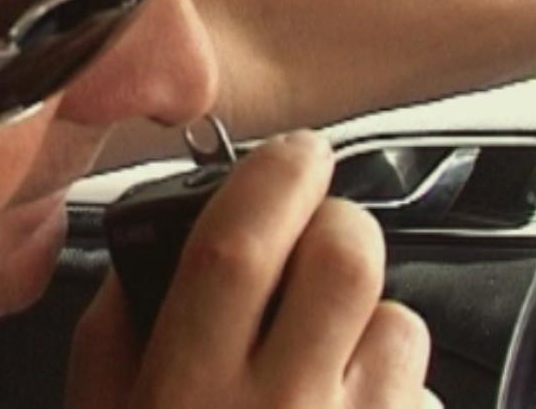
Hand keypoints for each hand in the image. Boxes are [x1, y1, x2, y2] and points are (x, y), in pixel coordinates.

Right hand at [67, 131, 432, 407]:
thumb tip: (138, 263)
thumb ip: (108, 340)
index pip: (238, 246)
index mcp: (187, 394)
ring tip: (324, 366)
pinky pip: (427, 394)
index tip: (294, 152)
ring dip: (369, 323)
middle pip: (345, 259)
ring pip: (401, 325)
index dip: (274, 176)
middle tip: (315, 241)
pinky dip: (394, 391)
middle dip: (338, 224)